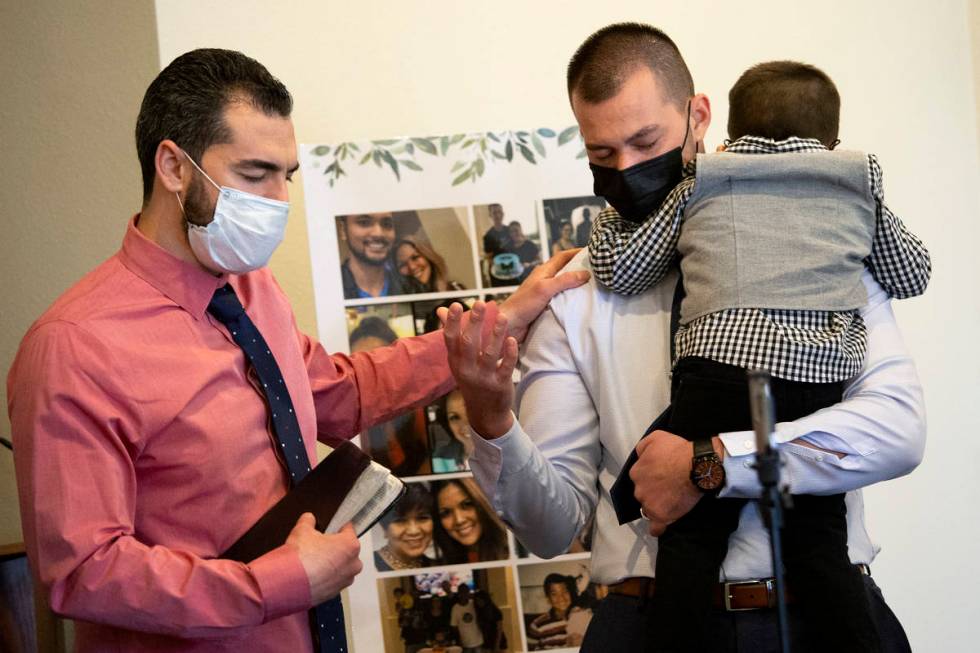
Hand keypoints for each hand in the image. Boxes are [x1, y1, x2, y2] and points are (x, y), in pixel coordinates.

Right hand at [286, 514, 361, 604]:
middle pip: (347, 550)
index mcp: (351, 544)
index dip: (338, 527)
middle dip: (335, 547)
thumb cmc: (300, 555)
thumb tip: (309, 518)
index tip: (331, 527)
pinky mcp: (335, 593)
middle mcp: (353, 564)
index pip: (349, 529)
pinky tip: (312, 574)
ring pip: (342, 567)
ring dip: (332, 564)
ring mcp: (345, 580)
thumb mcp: (302, 529)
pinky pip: (333, 581)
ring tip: (314, 561)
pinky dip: (325, 577)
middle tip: (319, 546)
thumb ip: (308, 520)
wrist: (288, 583)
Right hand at [438, 301, 516, 437]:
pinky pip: (505, 367)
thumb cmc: (471, 379)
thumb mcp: (458, 360)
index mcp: (456, 361)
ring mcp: (484, 378)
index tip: (455, 305)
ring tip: (502, 316)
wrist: (485, 413)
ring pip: (490, 353)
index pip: (450, 339)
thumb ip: (452, 335)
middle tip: (480, 303)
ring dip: (496, 334)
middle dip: (474, 323)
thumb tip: (441, 311)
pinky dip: (509, 353)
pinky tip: (512, 340)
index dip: (451, 322)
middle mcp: (467, 369)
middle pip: (469, 343)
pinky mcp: (500, 384)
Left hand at [499, 248, 588, 342]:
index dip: (576, 252)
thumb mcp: (544, 288)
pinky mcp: (546, 308)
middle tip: (598, 270)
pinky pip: (563, 301)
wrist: (508, 326)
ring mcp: (546, 295)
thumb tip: (585, 273)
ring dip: (578, 286)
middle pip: (566, 270)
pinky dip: (573, 300)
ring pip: (565, 286)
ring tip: (595, 287)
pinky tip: (582, 305)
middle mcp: (545, 281)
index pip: (563, 256)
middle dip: (580, 268)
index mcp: (544, 271)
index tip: (592, 250)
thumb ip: (564, 280)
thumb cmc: (522, 305)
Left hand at [630, 431, 721, 535]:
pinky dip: (657, 527)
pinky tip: (661, 526)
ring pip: (649, 508)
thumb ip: (642, 447)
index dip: (651, 476)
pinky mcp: (661, 516)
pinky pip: (655, 527)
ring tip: (672, 501)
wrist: (696, 466)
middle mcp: (638, 489)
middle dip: (653, 491)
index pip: (639, 477)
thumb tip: (639, 456)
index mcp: (636, 472)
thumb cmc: (677, 450)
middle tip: (669, 487)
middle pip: (643, 493)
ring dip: (657, 506)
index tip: (662, 475)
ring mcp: (649, 504)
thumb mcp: (655, 437)